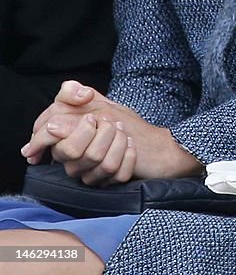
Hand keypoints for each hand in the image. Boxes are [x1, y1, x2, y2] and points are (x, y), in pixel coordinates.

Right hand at [23, 80, 202, 180]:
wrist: (150, 141)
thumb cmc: (117, 120)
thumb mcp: (94, 100)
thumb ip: (73, 92)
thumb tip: (78, 94)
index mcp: (61, 141)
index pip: (44, 137)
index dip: (64, 127)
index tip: (91, 119)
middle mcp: (71, 161)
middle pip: (72, 152)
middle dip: (99, 131)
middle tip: (112, 123)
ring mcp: (89, 174)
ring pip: (97, 162)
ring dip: (118, 141)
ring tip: (123, 132)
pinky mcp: (108, 184)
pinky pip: (116, 174)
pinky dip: (129, 156)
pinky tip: (131, 146)